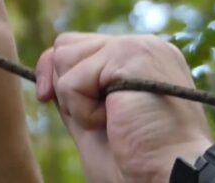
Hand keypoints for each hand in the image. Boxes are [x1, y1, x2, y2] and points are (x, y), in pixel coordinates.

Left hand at [36, 33, 212, 182]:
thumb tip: (46, 67)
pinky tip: (116, 120)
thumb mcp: (93, 116)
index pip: (74, 45)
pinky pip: (73, 81)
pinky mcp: (130, 55)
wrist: (168, 176)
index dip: (55, 74)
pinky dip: (83, 111)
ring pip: (64, 58)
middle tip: (102, 117)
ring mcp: (137, 47)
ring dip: (77, 101)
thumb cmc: (136, 159)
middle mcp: (140, 46)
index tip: (46, 98)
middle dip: (66, 87)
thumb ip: (75, 88)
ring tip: (113, 118)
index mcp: (136, 58)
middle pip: (64, 46)